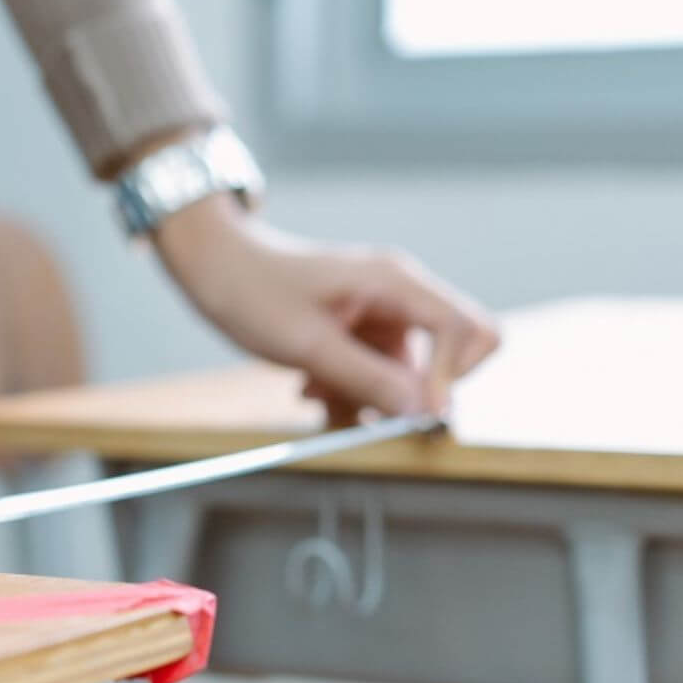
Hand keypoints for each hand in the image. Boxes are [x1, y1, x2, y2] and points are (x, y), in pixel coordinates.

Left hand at [152, 196, 499, 422]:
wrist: (215, 267)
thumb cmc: (254, 292)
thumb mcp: (308, 345)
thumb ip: (367, 378)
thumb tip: (422, 411)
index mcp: (396, 283)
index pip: (466, 329)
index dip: (452, 378)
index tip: (413, 415)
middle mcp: (400, 294)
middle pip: (450, 354)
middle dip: (409, 394)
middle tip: (363, 412)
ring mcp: (383, 312)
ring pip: (407, 374)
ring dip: (368, 396)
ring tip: (315, 393)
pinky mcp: (363, 330)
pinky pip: (378, 372)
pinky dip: (351, 389)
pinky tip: (312, 386)